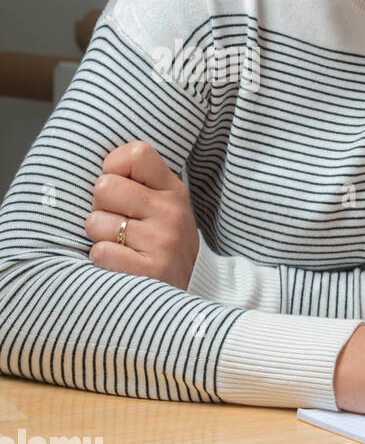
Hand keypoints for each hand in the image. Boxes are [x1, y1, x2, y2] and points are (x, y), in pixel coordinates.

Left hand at [85, 141, 199, 289]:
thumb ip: (138, 183)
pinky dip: (103, 259)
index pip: (136, 153)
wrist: (190, 290)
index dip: (114, 167)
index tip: (119, 187)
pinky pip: (100, 252)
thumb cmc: (163, 242)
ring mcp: (163, 242)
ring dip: (100, 237)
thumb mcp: (163, 206)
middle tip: (119, 223)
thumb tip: (101, 165)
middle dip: (101, 207)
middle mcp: (172, 212)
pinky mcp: (151, 270)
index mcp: (173, 191)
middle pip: (105, 186)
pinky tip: (122, 262)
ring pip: (95, 222)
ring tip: (122, 245)